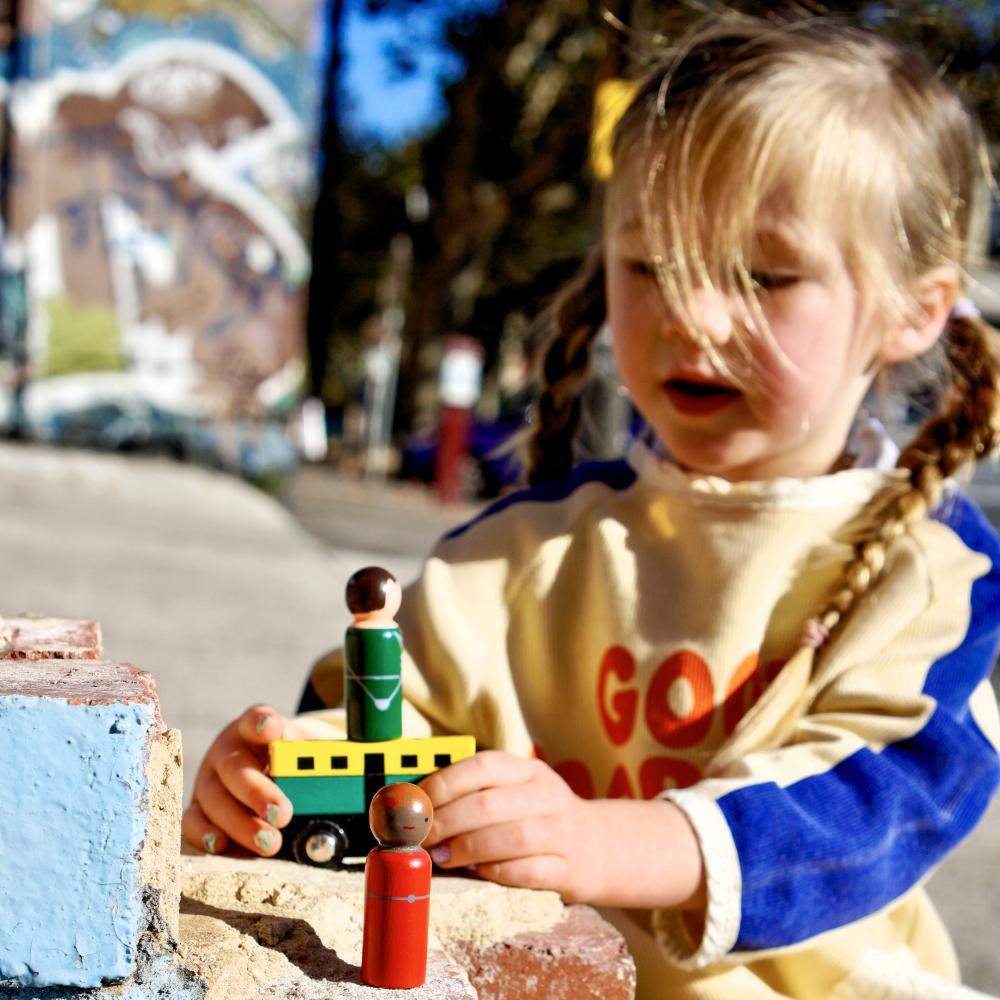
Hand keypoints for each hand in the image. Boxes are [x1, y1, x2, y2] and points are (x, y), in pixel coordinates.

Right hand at [182, 705, 312, 857]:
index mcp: (257, 727)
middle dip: (257, 792)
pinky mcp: (198, 806)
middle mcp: (229, 749)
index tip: (272, 728)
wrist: (261, 768)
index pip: (258, 719)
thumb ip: (326, 762)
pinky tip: (222, 845)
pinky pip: (192, 820)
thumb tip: (363, 777)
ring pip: (214, 797)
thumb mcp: (307, 752)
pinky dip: (205, 834)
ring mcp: (209, 778)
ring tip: (269, 843)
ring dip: (240, 823)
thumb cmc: (288, 761)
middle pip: (235, 767)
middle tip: (282, 814)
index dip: (263, 723)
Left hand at [421, 750, 597, 900]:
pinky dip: (498, 873)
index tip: (417, 805)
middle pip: (491, 804)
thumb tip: (415, 805)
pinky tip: (477, 874)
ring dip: (469, 848)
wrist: (597, 846)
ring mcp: (562, 831)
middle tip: (422, 838)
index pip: (483, 765)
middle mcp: (547, 794)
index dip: (444, 784)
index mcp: (528, 770)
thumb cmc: (537, 818)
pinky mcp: (569, 868)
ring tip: (443, 858)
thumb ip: (474, 794)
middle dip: (448, 821)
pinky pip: (530, 871)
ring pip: (513, 836)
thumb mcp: (514, 792)